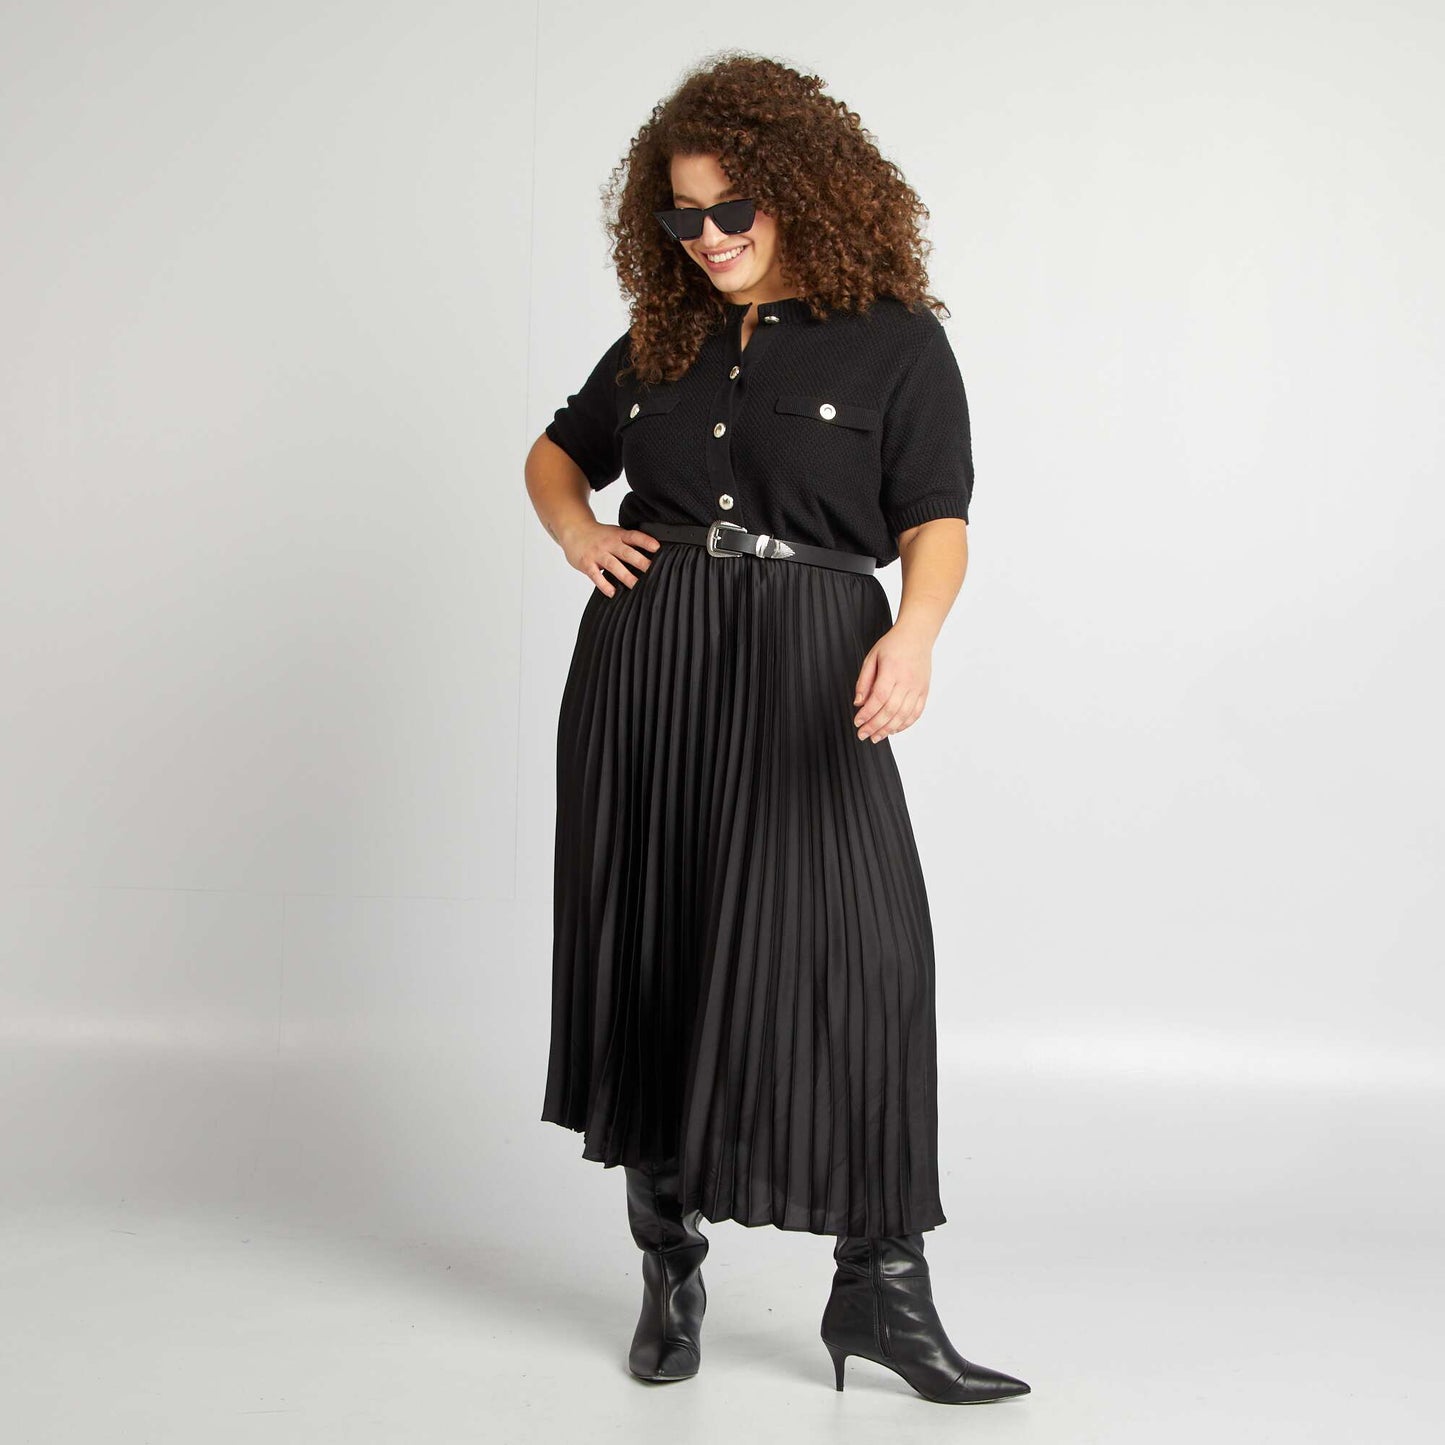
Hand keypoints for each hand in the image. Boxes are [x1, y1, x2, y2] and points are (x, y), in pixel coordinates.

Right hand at [562, 522, 660, 596]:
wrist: (573, 530)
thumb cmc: (598, 535)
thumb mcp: (614, 533)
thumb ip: (629, 542)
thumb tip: (651, 554)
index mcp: (618, 535)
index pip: (634, 537)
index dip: (646, 541)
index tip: (657, 548)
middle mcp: (609, 543)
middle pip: (626, 552)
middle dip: (640, 562)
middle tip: (652, 571)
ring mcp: (597, 553)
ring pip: (613, 565)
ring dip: (625, 576)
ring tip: (636, 586)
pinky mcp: (586, 563)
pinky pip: (595, 575)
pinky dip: (604, 585)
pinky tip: (612, 592)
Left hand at [852, 624, 932, 741]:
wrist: (917, 636)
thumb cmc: (893, 645)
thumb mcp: (871, 657)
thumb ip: (864, 681)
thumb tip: (858, 703)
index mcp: (892, 670)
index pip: (878, 698)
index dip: (867, 713)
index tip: (857, 722)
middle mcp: (907, 681)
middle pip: (890, 710)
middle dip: (875, 726)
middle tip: (863, 735)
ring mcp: (918, 687)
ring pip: (904, 715)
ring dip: (888, 729)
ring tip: (877, 737)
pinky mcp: (924, 691)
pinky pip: (916, 713)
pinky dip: (904, 724)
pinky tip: (893, 730)